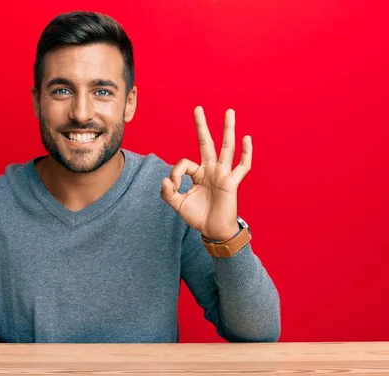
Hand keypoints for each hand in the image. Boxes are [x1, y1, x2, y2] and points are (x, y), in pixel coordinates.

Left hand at [161, 106, 252, 240]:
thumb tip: (166, 180)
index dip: (176, 173)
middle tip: (197, 108)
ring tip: (229, 112)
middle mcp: (211, 170)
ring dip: (228, 129)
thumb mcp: (178, 204)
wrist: (213, 230)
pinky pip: (242, 166)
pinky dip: (246, 153)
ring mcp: (223, 174)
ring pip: (226, 148)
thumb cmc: (198, 216)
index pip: (184, 163)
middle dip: (202, 126)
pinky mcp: (232, 183)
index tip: (173, 186)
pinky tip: (246, 139)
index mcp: (198, 173)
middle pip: (207, 143)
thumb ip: (168, 193)